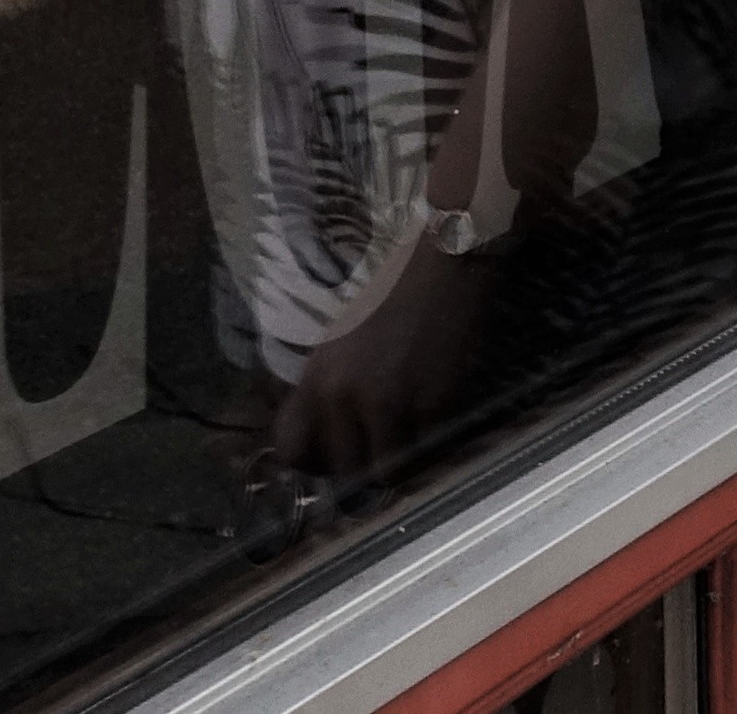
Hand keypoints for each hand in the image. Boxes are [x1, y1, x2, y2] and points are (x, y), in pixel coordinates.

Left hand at [272, 236, 493, 476]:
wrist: (444, 263)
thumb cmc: (392, 292)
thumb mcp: (340, 339)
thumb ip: (329, 387)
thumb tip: (329, 434)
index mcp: (317, 378)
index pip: (292, 449)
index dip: (311, 462)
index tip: (330, 457)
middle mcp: (346, 397)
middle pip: (342, 470)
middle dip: (359, 467)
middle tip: (375, 452)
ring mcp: (391, 404)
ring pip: (387, 472)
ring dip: (397, 464)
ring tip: (408, 444)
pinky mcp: (434, 406)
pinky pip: (426, 453)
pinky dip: (428, 448)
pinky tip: (432, 425)